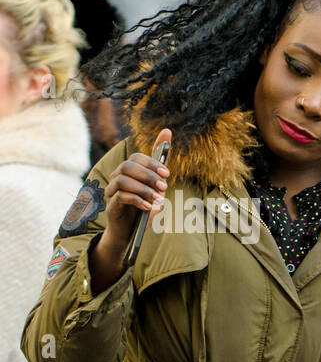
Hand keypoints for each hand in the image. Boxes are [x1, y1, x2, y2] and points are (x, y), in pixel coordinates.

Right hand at [103, 129, 171, 247]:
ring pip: (122, 180)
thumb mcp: (157, 187)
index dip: (152, 163)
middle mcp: (118, 178)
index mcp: (129, 173)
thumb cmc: (145, 206)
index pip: (136, 158)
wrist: (131, 231)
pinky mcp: (111, 206)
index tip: (167, 174)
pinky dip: (138, 201)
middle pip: (127, 166)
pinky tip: (149, 207)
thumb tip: (166, 131)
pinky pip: (121, 197)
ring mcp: (112, 191)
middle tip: (165, 187)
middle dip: (149, 175)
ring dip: (144, 189)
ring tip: (158, 199)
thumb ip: (161, 163)